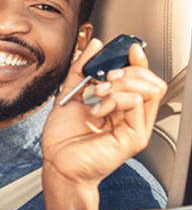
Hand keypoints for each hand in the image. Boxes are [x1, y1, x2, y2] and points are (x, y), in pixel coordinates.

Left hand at [42, 38, 166, 209]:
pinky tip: (97, 109)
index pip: (142, 80)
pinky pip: (136, 104)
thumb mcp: (70, 94)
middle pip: (151, 82)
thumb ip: (81, 69)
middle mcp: (131, 117)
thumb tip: (95, 46)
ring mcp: (135, 127)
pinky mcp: (134, 137)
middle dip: (128, 71)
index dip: (138, 61)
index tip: (128, 49)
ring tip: (99, 92)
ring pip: (148, 90)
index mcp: (119, 107)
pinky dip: (114, 99)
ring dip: (121, 83)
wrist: (57, 163)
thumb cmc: (63, 139)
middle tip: (105, 76)